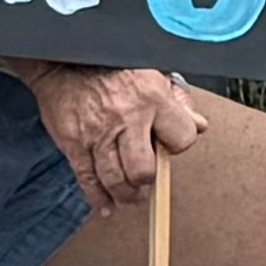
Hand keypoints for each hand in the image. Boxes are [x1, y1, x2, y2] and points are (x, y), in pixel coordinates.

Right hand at [28, 63, 202, 215]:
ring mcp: (98, 134)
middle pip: (143, 170)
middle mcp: (127, 118)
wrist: (66, 60)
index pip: (181, 138)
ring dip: (125, 195)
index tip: (170, 147)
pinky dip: (97, 197)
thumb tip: (199, 126)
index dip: (178, 146)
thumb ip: (178, 101)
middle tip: (146, 183)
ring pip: (115, 179)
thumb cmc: (113, 66)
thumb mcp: (154, 73)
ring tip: (130, 196)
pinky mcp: (74, 143)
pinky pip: (87, 178)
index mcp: (153, 98)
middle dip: (147, 181)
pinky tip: (105, 205)